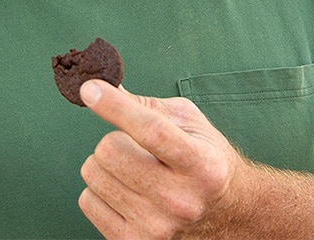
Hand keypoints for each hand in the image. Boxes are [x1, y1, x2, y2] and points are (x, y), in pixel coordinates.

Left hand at [77, 80, 244, 238]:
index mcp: (202, 165)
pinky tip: (125, 191)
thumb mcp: (190, 124)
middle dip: (114, 138)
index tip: (90, 89)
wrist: (225, 214)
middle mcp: (181, 201)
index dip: (116, 107)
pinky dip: (100, 189)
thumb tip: (100, 87)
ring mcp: (156, 227)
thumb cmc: (205, 159)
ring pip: (93, 173)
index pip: (152, 132)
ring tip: (132, 169)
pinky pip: (87, 200)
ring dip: (105, 164)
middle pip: (110, 151)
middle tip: (133, 145)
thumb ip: (146, 106)